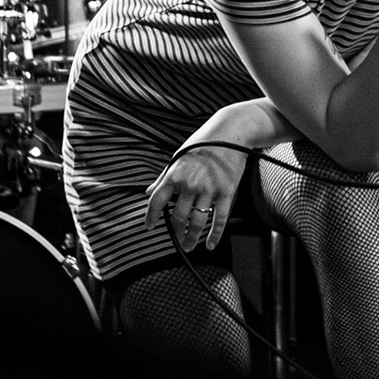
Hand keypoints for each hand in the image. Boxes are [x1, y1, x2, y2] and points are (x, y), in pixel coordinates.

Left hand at [144, 137, 249, 251]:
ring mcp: (209, 189)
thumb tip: (148, 191)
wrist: (229, 132)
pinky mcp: (227, 191)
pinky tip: (210, 244)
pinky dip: (214, 234)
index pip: (157, 201)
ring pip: (197, 222)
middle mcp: (190, 184)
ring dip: (192, 237)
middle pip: (178, 217)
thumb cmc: (202, 143)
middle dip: (176, 232)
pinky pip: (219, 218)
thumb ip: (163, 177)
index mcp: (174, 175)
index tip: (149, 226)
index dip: (151, 217)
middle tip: (177, 240)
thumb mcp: (178, 157)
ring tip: (189, 246)